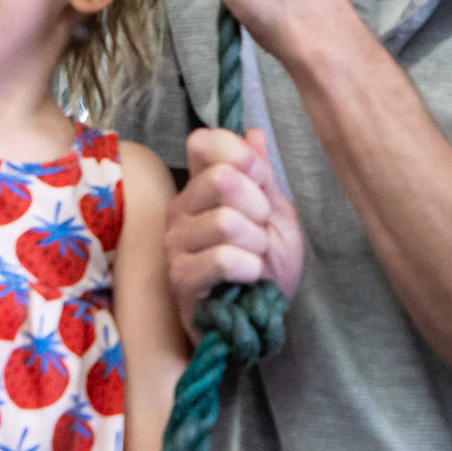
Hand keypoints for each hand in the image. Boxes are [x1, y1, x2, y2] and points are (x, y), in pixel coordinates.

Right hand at [164, 128, 302, 340]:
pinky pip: (223, 258)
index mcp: (200, 186)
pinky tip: (249, 278)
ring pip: (227, 221)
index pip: (204, 141)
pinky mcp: (180, 278)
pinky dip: (250, 268)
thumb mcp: (276, 214)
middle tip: (260, 231)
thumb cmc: (265, 265)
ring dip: (257, 244)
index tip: (260, 183)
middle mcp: (180, 208)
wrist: (261, 317)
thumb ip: (262, 175)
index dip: (241, 156)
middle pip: (223, 179)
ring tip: (255, 260)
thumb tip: (253, 132)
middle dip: (259, 207)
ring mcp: (175, 243)